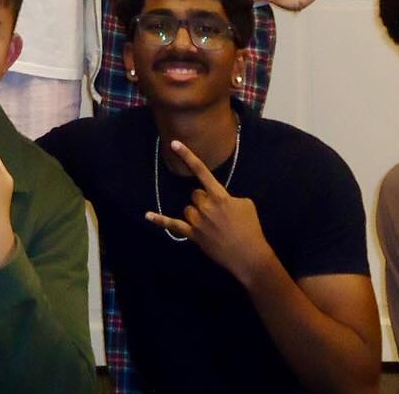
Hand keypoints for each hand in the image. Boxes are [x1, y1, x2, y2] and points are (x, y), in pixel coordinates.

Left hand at [144, 139, 273, 285]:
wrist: (249, 255)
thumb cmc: (250, 228)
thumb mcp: (246, 204)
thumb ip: (228, 197)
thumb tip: (217, 199)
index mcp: (219, 196)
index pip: (201, 171)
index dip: (188, 156)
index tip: (174, 143)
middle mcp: (205, 206)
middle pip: (195, 194)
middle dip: (204, 201)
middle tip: (218, 214)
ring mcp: (197, 221)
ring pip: (188, 209)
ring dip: (197, 213)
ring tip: (213, 225)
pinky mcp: (193, 235)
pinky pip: (173, 225)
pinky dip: (160, 220)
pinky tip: (147, 215)